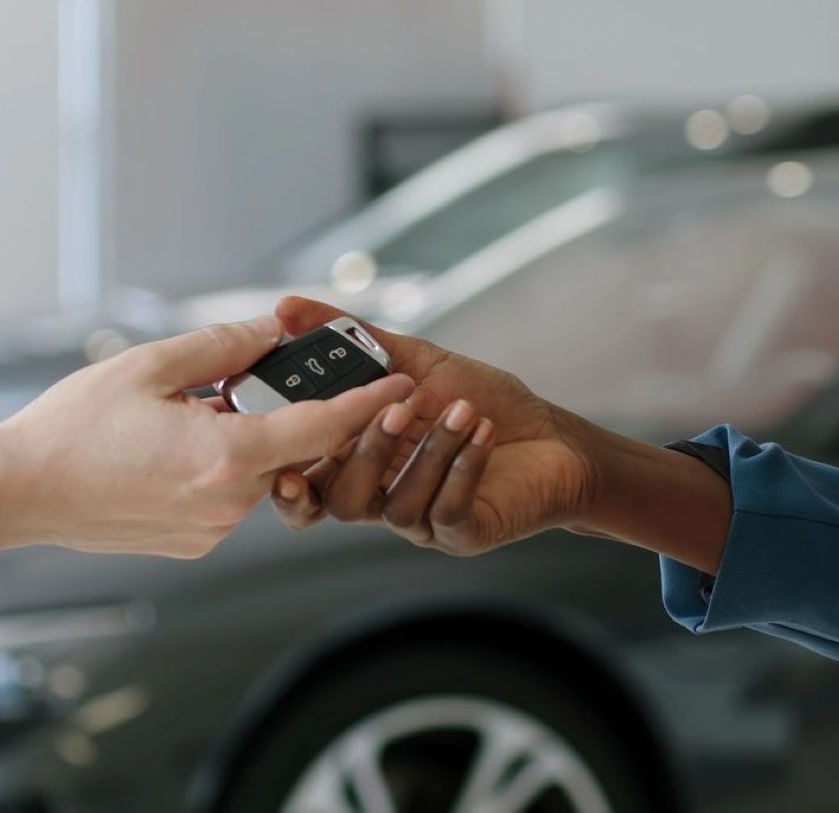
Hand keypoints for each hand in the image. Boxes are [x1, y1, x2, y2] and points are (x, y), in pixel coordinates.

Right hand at [0, 315, 413, 557]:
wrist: (20, 491)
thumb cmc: (73, 429)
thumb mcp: (150, 366)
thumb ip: (223, 346)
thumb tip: (272, 330)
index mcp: (225, 457)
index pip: (320, 428)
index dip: (367, 404)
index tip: (402, 383)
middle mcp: (227, 503)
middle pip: (286, 448)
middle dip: (273, 412)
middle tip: (230, 381)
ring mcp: (210, 530)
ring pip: (256, 472)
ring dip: (239, 439)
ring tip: (180, 416)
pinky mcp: (192, 543)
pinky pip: (226, 497)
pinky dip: (215, 467)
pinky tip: (166, 449)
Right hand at [270, 297, 597, 555]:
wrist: (554, 436)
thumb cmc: (481, 401)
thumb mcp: (412, 362)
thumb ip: (348, 339)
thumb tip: (284, 306)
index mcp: (360, 464)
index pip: (307, 487)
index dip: (288, 489)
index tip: (284, 470)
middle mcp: (383, 498)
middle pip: (342, 500)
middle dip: (367, 453)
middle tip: (397, 409)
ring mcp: (422, 521)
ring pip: (398, 504)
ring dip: (431, 451)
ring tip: (461, 409)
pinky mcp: (463, 533)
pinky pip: (447, 509)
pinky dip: (463, 466)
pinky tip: (481, 432)